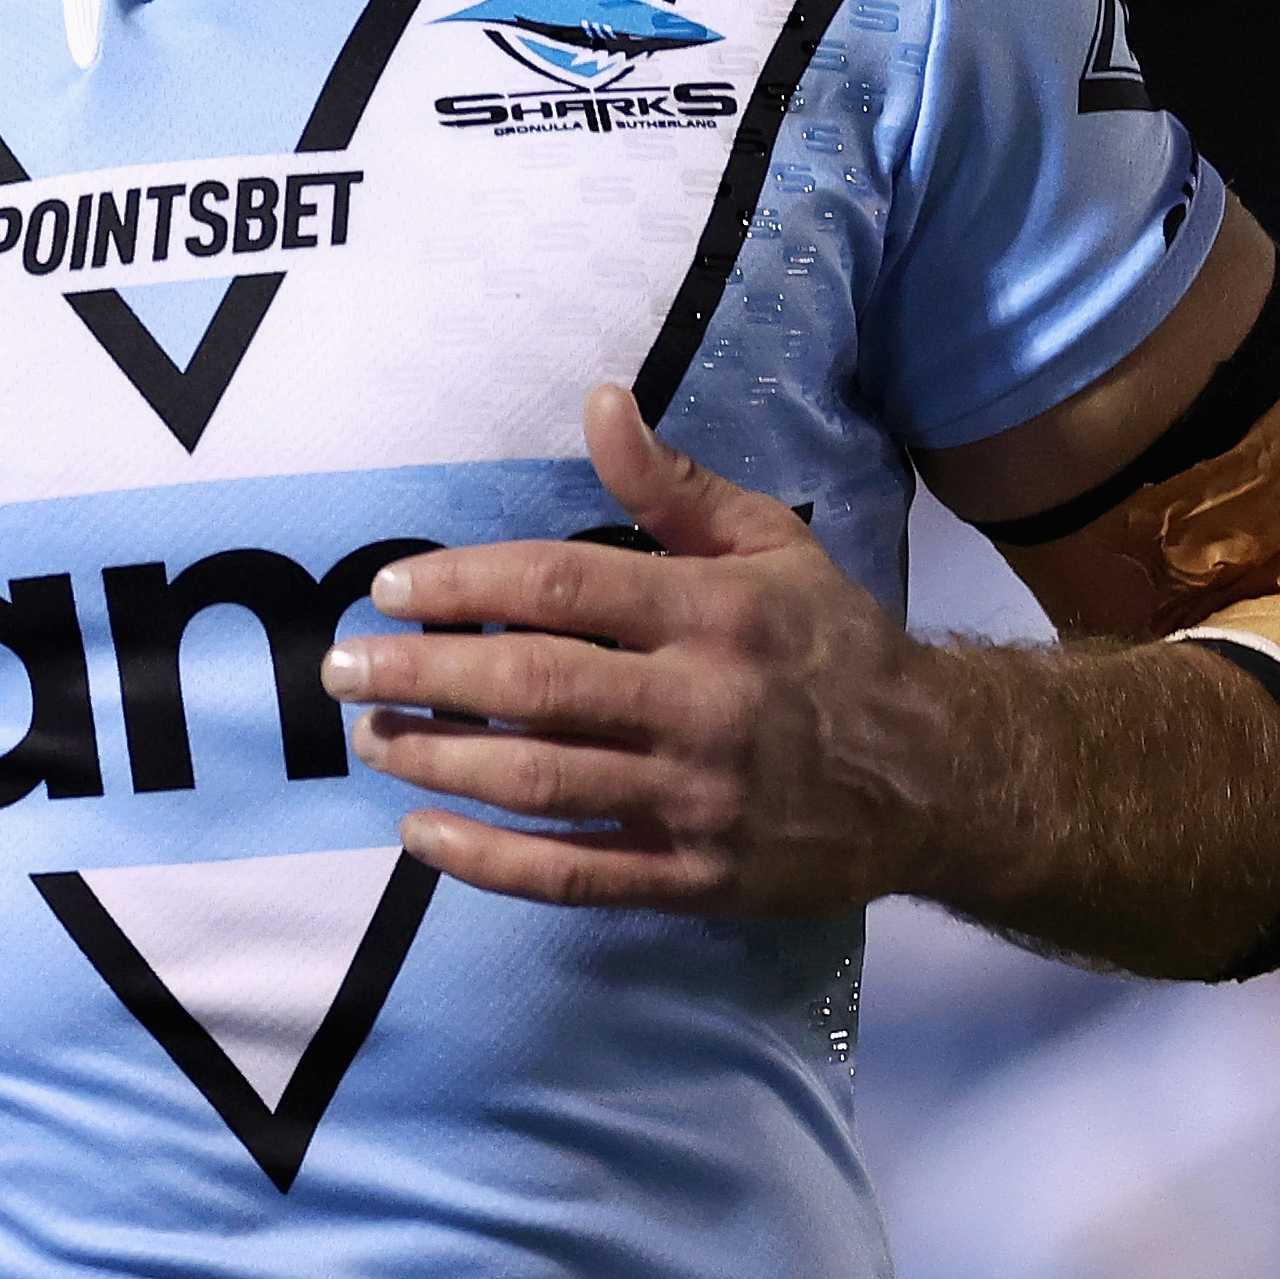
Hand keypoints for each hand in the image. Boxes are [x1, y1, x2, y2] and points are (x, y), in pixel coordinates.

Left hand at [322, 386, 953, 917]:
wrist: (936, 778)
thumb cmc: (834, 646)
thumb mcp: (772, 546)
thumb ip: (675, 487)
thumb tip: (599, 401)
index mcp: (716, 610)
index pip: (565, 586)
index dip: (467, 584)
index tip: (391, 588)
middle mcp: (704, 703)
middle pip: (536, 684)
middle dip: (425, 674)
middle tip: (342, 667)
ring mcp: (698, 799)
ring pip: (544, 780)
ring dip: (441, 763)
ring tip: (372, 738)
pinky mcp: (696, 876)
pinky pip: (576, 874)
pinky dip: (490, 863)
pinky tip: (422, 839)